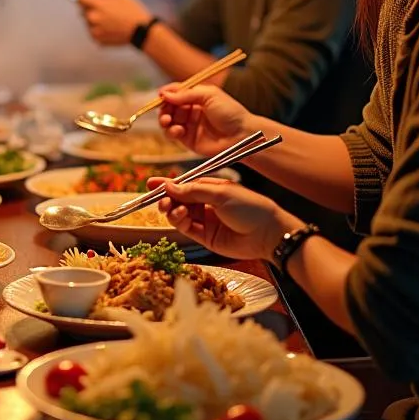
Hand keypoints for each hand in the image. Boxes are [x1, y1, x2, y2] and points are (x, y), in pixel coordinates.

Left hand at [76, 0, 150, 45]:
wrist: (141, 31)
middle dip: (89, 9)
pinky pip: (94, 33)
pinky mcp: (97, 40)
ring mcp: (94, 30)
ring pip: (88, 23)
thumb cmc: (132, 11)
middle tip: (103, 10)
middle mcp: (92, 18)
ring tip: (111, 21)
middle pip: (83, 11)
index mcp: (97, 5)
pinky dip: (99, 31)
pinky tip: (111, 29)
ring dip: (95, 21)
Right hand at [147, 176, 296, 260]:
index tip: (151, 183)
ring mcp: (204, 220)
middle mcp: (204, 203)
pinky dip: (178, 221)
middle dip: (166, 198)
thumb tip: (169, 186)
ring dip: (171, 210)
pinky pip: (184, 227)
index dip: (167, 184)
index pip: (183, 184)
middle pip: (177, 200)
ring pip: (177, 214)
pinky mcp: (204, 236)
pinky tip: (181, 216)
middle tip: (161, 199)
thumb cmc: (250, 207)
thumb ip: (193, 191)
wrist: (267, 233)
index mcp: (209, 188)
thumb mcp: (220, 193)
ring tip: (173, 209)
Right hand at [157, 83, 255, 158]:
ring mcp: (189, 125)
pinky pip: (173, 134)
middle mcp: (191, 110)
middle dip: (164, 108)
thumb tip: (164, 94)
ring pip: (168, 121)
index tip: (160, 95)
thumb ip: (186, 94)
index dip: (167, 93)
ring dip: (164, 120)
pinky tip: (178, 130)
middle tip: (164, 111)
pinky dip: (171, 131)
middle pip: (169, 107)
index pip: (176, 93)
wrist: (242, 135)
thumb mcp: (209, 95)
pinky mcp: (188, 140)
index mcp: (196, 97)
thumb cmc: (230, 112)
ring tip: (167, 121)